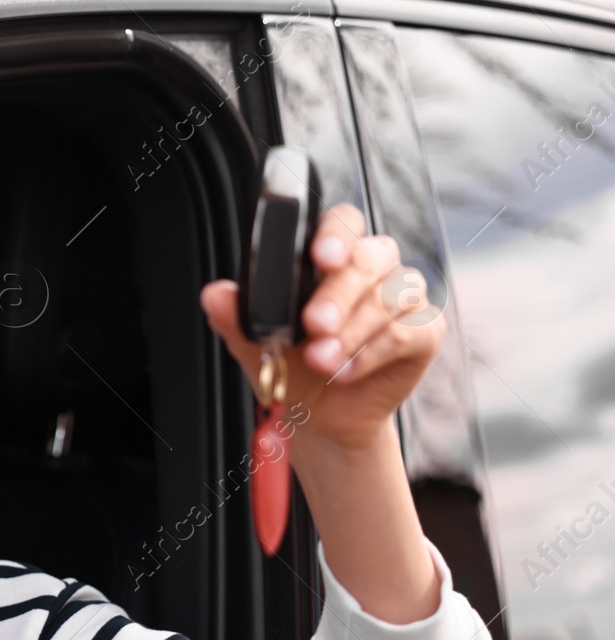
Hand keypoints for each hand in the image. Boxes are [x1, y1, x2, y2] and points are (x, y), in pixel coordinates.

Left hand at [200, 203, 444, 451]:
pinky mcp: (424, 333)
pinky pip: (408, 332)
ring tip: (320, 359)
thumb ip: (237, 315)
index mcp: (334, 256)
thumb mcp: (255, 342)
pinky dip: (373, 353)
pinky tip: (344, 371)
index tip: (319, 257)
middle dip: (340, 292)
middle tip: (314, 324)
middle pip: (371, 258)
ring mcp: (403, 299)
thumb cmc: (292, 366)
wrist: (320, 415)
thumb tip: (215, 294)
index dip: (336, 234)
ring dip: (353, 331)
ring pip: (391, 297)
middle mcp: (374, 269)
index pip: (344, 223)